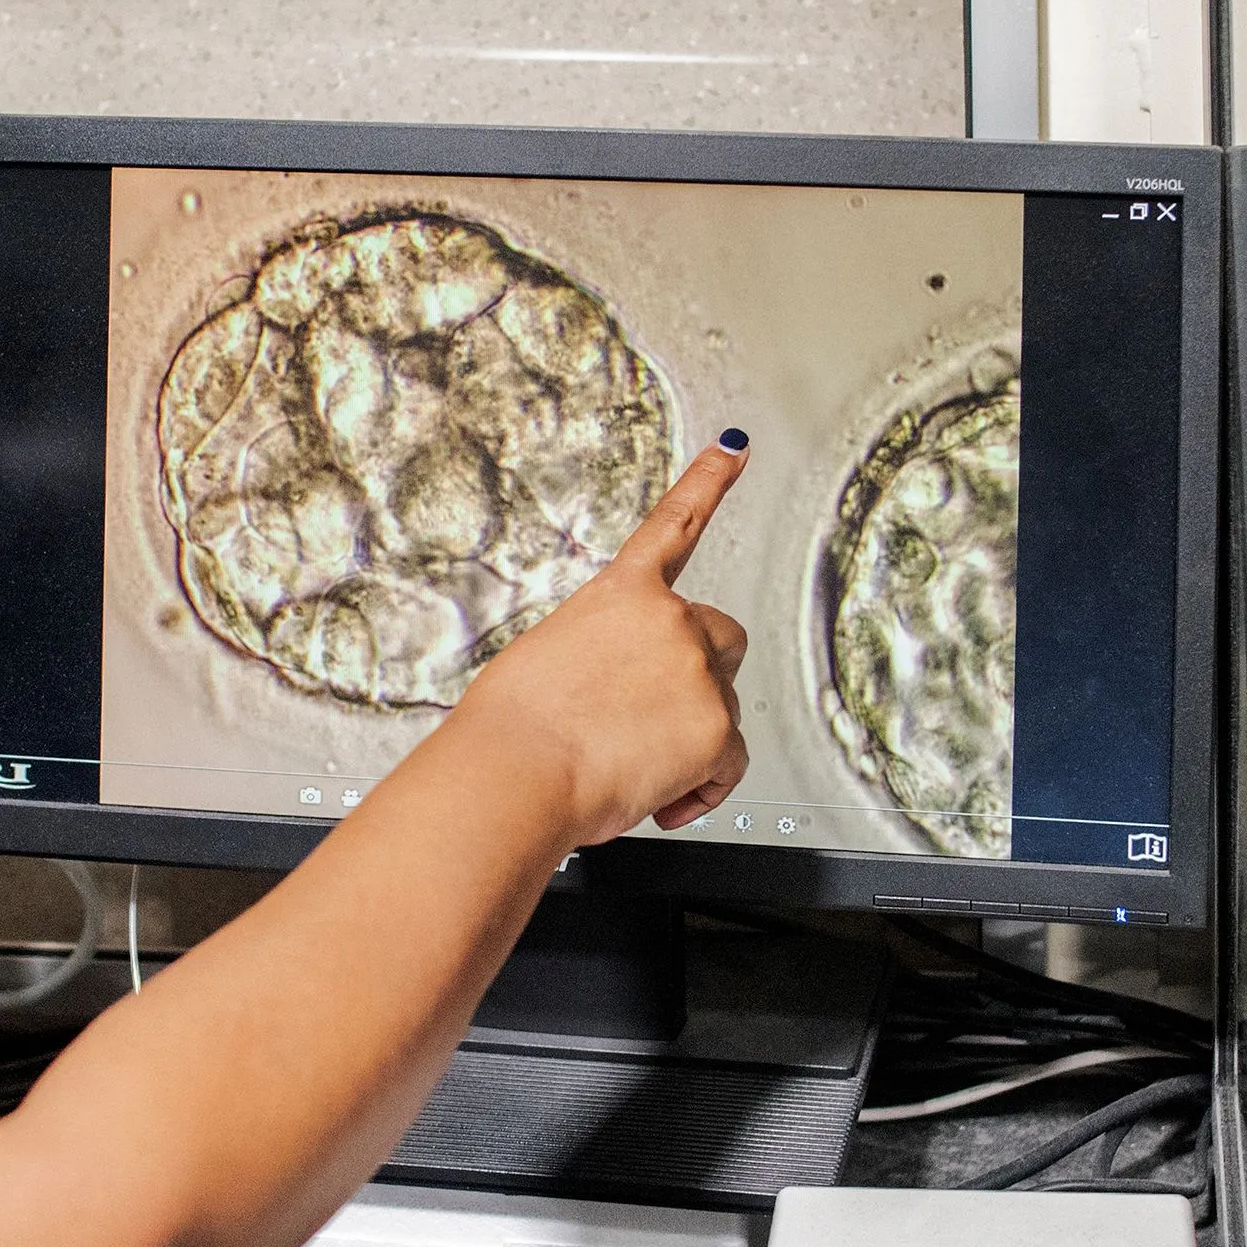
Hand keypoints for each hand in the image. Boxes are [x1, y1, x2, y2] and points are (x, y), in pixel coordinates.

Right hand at [449, 437, 751, 844]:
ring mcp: (696, 672)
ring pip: (722, 708)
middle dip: (700, 678)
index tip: (733, 448)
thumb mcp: (550, 662)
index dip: (708, 481)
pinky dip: (700, 788)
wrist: (515, 773)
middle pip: (721, 639)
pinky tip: (659, 797)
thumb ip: (603, 656)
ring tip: (629, 768)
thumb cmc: (513, 730)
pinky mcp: (714, 728)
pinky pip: (729, 765)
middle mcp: (668, 620)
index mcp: (621, 595)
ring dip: (689, 741)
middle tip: (653, 720)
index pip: (673, 524)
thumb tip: (617, 693)